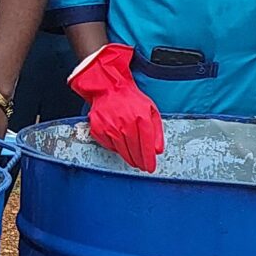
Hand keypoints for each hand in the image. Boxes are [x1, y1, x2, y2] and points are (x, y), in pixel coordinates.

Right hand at [70, 43, 163, 172]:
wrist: (109, 88)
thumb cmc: (131, 100)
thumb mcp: (151, 111)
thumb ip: (156, 131)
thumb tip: (157, 150)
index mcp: (141, 117)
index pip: (146, 145)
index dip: (149, 159)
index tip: (150, 167)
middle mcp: (125, 123)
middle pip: (134, 150)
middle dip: (140, 161)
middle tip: (142, 166)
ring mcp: (110, 126)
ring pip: (121, 150)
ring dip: (129, 158)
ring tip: (133, 161)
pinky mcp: (99, 128)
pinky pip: (108, 145)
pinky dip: (115, 149)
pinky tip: (121, 147)